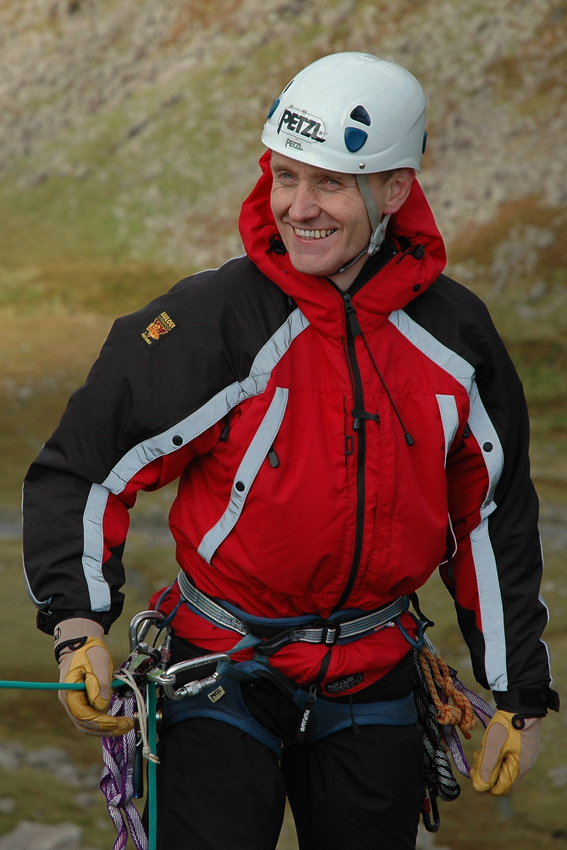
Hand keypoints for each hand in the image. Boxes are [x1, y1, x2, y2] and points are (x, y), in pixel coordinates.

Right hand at [55, 618, 133, 736]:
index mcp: (70, 693)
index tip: (119, 722)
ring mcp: (75, 703)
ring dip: (106, 728)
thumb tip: (102, 706)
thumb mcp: (98, 662)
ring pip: (88, 724)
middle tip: (127, 726)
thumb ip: (100, 683)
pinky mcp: (82, 702)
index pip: (85, 716)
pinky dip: (103, 722)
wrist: (82, 643)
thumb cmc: (89, 651)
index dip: (103, 722)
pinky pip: (91, 718)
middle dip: (107, 728)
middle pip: (86, 725)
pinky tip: (116, 720)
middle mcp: (70, 702)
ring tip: (124, 725)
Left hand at [470, 709, 541, 795]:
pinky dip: (496, 753)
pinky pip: (507, 756)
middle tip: (477, 758)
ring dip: (490, 761)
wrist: (521, 701)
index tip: (474, 771)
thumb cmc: (507, 725)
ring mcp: (524, 754)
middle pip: (502, 778)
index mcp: (519, 768)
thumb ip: (487, 768)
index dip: (486, 784)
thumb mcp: (493, 746)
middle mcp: (525, 764)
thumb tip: (480, 787)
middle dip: (486, 771)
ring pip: (503, 766)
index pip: (501, 789)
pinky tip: (490, 743)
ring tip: (482, 749)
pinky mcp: (522, 745)